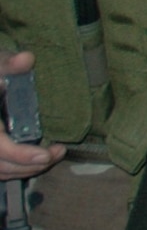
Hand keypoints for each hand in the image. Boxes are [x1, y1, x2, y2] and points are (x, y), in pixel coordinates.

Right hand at [0, 49, 63, 181]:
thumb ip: (9, 63)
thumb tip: (27, 58)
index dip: (20, 155)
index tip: (45, 154)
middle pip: (0, 165)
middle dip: (31, 164)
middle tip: (58, 152)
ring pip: (0, 171)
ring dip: (27, 169)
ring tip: (54, 155)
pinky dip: (18, 169)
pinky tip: (39, 159)